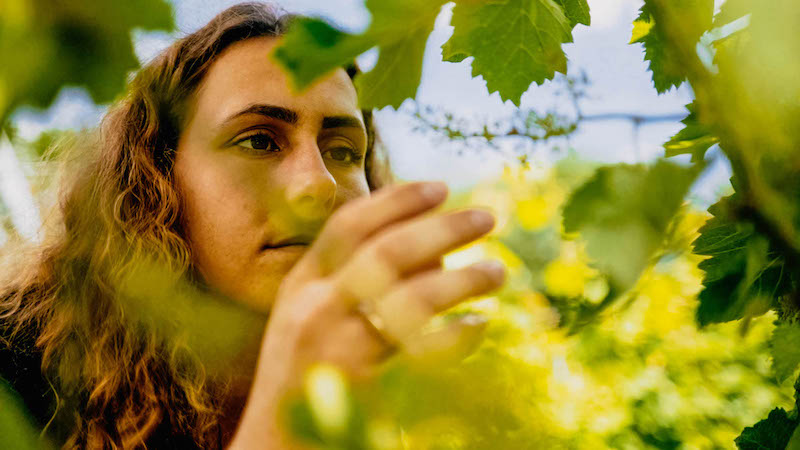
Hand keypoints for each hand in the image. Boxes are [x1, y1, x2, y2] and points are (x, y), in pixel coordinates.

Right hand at [230, 182, 504, 447]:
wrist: (273, 442)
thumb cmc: (304, 371)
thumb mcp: (310, 316)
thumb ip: (351, 279)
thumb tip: (433, 248)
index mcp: (300, 284)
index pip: (349, 225)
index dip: (397, 200)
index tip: (441, 187)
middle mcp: (314, 308)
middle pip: (388, 253)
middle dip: (442, 229)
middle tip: (487, 218)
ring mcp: (337, 348)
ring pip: (412, 299)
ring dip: (462, 280)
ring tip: (497, 271)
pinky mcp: (363, 387)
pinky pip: (424, 354)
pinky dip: (456, 336)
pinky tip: (480, 325)